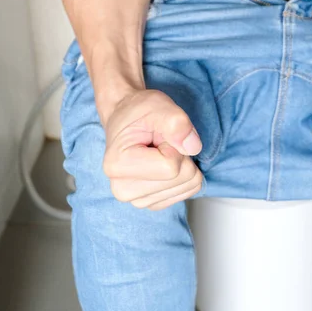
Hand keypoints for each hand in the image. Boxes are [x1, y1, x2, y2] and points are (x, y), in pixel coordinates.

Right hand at [102, 89, 203, 210]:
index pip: (171, 167)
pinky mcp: (152, 203)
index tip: (158, 136)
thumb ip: (177, 123)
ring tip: (160, 151)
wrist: (127, 119)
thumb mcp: (158, 107)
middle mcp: (123, 188)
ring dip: (182, 164)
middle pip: (182, 178)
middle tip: (160, 142)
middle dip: (180, 155)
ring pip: (187, 186)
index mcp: (118, 165)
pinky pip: (187, 191)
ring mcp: (137, 200)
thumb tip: (193, 147)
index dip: (174, 145)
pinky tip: (164, 163)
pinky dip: (183, 175)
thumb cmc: (139, 113)